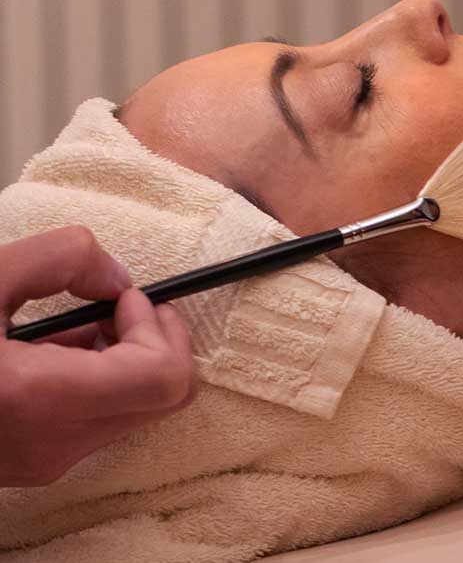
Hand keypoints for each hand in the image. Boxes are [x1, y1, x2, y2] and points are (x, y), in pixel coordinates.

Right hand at [0, 227, 196, 486]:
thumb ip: (59, 259)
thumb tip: (117, 275)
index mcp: (41, 398)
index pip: (164, 378)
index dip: (160, 328)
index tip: (129, 296)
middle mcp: (53, 442)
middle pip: (164, 399)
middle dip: (155, 341)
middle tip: (120, 304)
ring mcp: (46, 461)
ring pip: (136, 412)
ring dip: (126, 360)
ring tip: (73, 325)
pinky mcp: (34, 466)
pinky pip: (98, 423)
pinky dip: (98, 381)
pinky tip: (52, 350)